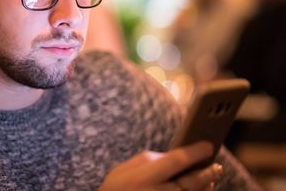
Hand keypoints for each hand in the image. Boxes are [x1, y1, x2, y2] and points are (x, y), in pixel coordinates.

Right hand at [99, 141, 222, 190]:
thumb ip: (149, 161)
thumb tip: (171, 156)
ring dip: (206, 186)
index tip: (207, 145)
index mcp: (146, 177)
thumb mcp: (124, 169)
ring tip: (211, 178)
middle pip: (193, 182)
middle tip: (216, 166)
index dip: (196, 152)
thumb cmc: (115, 189)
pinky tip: (202, 190)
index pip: (178, 160)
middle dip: (208, 173)